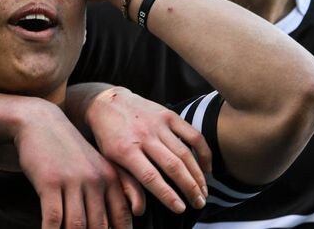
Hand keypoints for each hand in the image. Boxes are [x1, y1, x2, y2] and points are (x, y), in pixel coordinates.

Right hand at [14, 99, 134, 228]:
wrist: (40, 122)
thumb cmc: (68, 148)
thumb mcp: (96, 164)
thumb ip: (116, 189)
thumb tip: (127, 218)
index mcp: (110, 177)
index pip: (122, 217)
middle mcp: (95, 180)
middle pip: (99, 226)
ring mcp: (72, 181)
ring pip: (76, 226)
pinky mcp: (49, 182)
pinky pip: (53, 218)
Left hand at [80, 85, 211, 212]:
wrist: (107, 103)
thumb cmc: (108, 137)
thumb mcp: (109, 161)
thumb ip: (126, 184)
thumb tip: (139, 210)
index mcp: (125, 150)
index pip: (150, 177)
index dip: (167, 195)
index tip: (180, 209)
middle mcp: (143, 136)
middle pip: (172, 166)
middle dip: (189, 188)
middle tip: (199, 204)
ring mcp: (158, 124)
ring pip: (184, 153)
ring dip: (197, 175)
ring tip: (203, 192)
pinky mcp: (168, 115)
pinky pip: (193, 135)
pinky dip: (203, 153)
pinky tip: (206, 169)